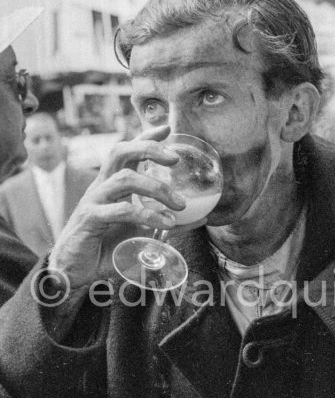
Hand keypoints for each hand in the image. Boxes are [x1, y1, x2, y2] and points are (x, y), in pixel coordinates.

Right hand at [48, 125, 191, 292]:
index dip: (146, 137)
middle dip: (149, 149)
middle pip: (120, 152)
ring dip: (157, 189)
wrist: (73, 270)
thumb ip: (162, 221)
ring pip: (125, 178)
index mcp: (110, 185)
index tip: (167, 127)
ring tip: (180, 205)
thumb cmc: (105, 248)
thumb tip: (198, 217)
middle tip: (176, 160)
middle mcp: (100, 186)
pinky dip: (147, 214)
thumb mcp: (139, 231)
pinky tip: (166, 224)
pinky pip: (121, 210)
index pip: (126, 152)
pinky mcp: (90, 219)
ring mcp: (93, 200)